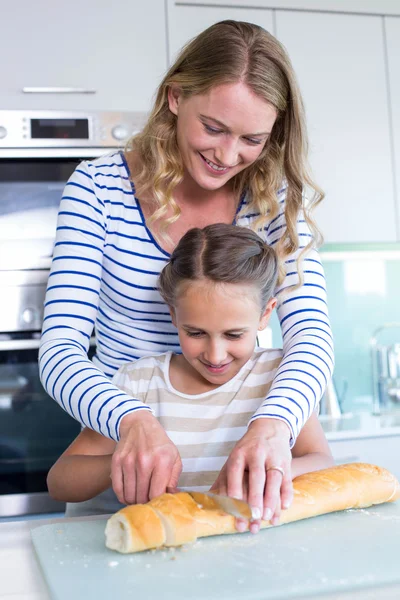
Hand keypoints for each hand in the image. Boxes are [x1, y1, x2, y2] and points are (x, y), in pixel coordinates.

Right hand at [111, 411, 181, 504]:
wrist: (139, 425)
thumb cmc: (159, 444)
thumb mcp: (174, 457)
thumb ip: (173, 479)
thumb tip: (172, 497)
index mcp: (162, 461)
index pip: (156, 493)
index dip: (157, 503)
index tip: (158, 503)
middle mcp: (144, 462)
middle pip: (142, 497)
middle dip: (146, 503)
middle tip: (148, 500)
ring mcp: (128, 462)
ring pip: (129, 495)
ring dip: (134, 500)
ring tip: (139, 497)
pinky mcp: (116, 462)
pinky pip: (117, 489)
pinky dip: (123, 496)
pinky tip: (129, 494)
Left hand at [210, 418, 292, 532]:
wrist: (269, 428)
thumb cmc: (247, 450)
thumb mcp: (234, 458)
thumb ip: (223, 479)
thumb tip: (209, 502)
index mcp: (239, 453)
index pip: (235, 470)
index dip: (234, 488)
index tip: (234, 505)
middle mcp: (256, 453)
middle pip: (257, 476)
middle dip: (255, 497)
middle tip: (254, 516)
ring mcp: (273, 457)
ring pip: (273, 479)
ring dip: (271, 499)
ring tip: (267, 517)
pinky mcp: (286, 462)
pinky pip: (287, 479)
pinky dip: (287, 494)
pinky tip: (284, 507)